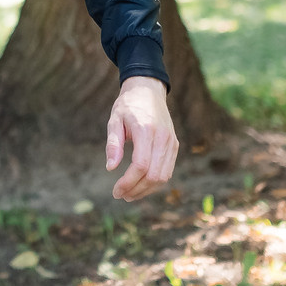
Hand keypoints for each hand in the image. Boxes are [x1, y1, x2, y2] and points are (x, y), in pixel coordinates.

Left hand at [105, 76, 177, 201]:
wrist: (148, 90)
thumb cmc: (128, 105)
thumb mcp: (115, 120)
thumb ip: (113, 143)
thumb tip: (111, 168)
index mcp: (146, 130)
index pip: (141, 165)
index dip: (128, 182)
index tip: (115, 191)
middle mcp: (163, 138)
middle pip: (154, 175)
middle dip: (137, 190)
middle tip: (120, 195)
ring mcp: (171, 142)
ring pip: (163, 176)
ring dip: (146, 190)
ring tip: (129, 194)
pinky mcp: (174, 145)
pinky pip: (167, 171)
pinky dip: (155, 182)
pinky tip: (141, 185)